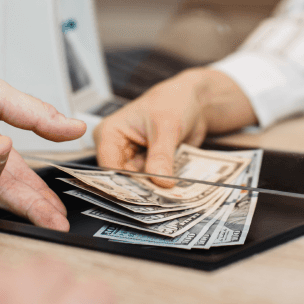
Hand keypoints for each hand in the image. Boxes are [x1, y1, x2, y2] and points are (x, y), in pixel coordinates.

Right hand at [95, 68, 255, 186]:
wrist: (194, 103)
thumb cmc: (173, 102)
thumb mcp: (167, 126)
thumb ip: (161, 155)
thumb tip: (160, 182)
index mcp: (110, 133)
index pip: (109, 166)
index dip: (124, 183)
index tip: (142, 198)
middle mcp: (117, 149)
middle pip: (123, 178)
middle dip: (141, 190)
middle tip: (159, 201)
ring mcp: (133, 159)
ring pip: (139, 183)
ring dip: (154, 190)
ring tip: (169, 198)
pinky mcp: (148, 166)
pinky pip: (153, 182)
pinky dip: (163, 186)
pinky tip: (174, 194)